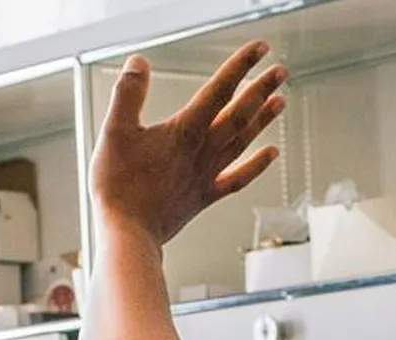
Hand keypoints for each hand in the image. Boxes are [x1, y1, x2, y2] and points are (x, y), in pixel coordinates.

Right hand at [91, 41, 287, 245]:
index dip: (240, 66)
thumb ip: (128, 94)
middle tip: (281, 71)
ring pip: (243, 141)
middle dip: (261, 88)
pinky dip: (257, 165)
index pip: (218, 90)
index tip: (259, 49)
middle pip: (239, 113)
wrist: (128, 234)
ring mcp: (207, 174)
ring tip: (281, 101)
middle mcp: (203, 151)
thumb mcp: (115, 132)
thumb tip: (139, 63)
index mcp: (184, 131)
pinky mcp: (204, 196)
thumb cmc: (118, 187)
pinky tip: (271, 154)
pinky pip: (238, 178)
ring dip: (264, 119)